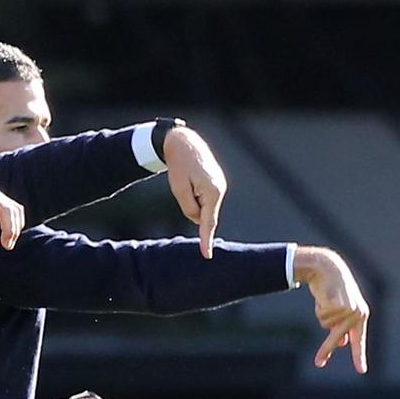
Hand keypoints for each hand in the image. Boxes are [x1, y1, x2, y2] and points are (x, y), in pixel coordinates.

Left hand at [162, 126, 227, 257]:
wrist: (184, 143)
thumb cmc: (179, 165)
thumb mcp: (178, 189)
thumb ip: (189, 208)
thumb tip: (197, 219)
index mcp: (213, 192)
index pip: (209, 223)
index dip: (206, 240)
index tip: (207, 256)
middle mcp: (220, 190)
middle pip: (203, 214)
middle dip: (192, 207)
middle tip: (185, 185)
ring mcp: (220, 186)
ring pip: (202, 207)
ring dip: (192, 199)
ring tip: (187, 180)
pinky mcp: (216, 184)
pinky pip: (204, 200)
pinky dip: (195, 196)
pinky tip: (191, 180)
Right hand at [292, 245, 369, 373]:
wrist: (328, 269)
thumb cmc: (334, 290)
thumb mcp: (341, 309)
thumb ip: (343, 326)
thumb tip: (344, 344)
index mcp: (361, 315)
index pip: (360, 340)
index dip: (359, 356)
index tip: (361, 371)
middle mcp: (357, 313)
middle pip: (338, 337)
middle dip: (326, 350)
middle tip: (318, 364)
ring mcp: (348, 309)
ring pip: (325, 324)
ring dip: (321, 313)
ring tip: (326, 300)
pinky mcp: (338, 304)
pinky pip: (321, 316)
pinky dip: (319, 307)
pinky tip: (324, 296)